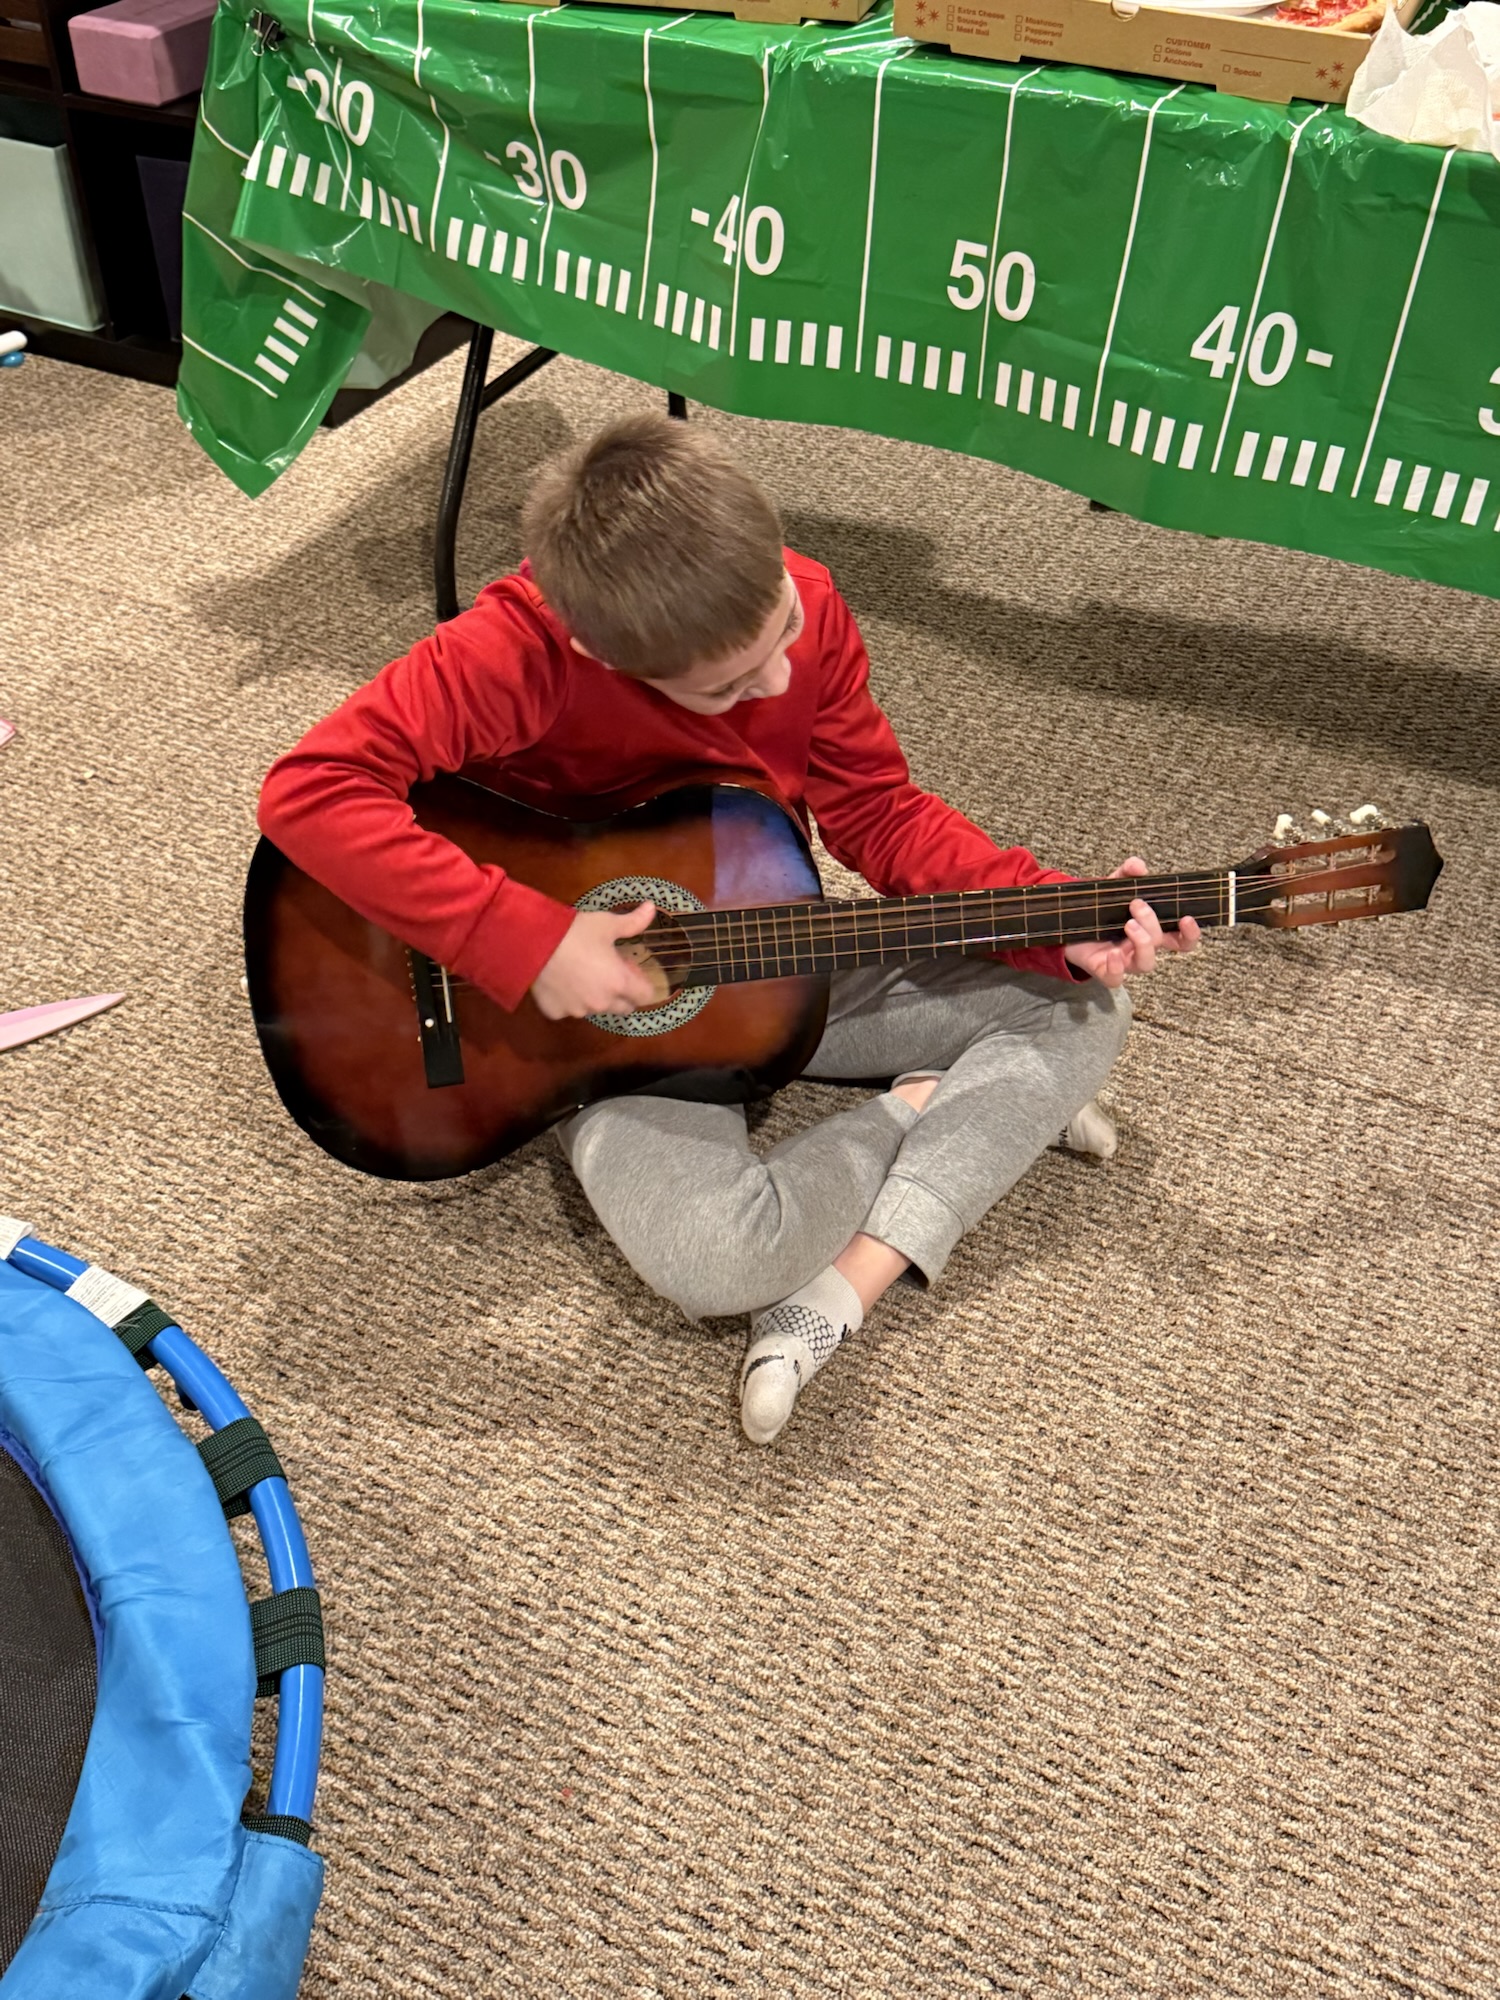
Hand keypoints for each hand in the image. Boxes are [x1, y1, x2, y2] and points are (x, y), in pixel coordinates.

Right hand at [531, 902, 659, 1019]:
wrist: (531, 942)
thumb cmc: (574, 932)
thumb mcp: (606, 924)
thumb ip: (633, 922)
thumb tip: (652, 908)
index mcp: (619, 983)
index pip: (645, 996)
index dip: (641, 982)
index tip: (630, 968)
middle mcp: (601, 1003)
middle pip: (623, 1007)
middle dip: (621, 993)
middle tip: (607, 971)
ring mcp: (577, 1011)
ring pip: (595, 1009)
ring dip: (595, 997)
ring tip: (582, 973)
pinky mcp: (555, 1013)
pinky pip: (568, 1009)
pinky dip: (568, 999)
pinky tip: (560, 981)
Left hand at [1063, 858, 1200, 987]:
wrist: (1068, 924)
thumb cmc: (1100, 909)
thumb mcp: (1114, 887)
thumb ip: (1127, 873)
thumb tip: (1138, 866)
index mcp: (1151, 930)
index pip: (1182, 939)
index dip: (1190, 934)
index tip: (1186, 918)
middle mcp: (1141, 948)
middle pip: (1161, 943)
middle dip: (1153, 923)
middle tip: (1136, 904)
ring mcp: (1125, 961)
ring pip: (1146, 964)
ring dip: (1142, 943)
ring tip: (1128, 924)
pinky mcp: (1105, 971)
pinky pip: (1116, 979)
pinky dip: (1117, 968)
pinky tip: (1113, 954)